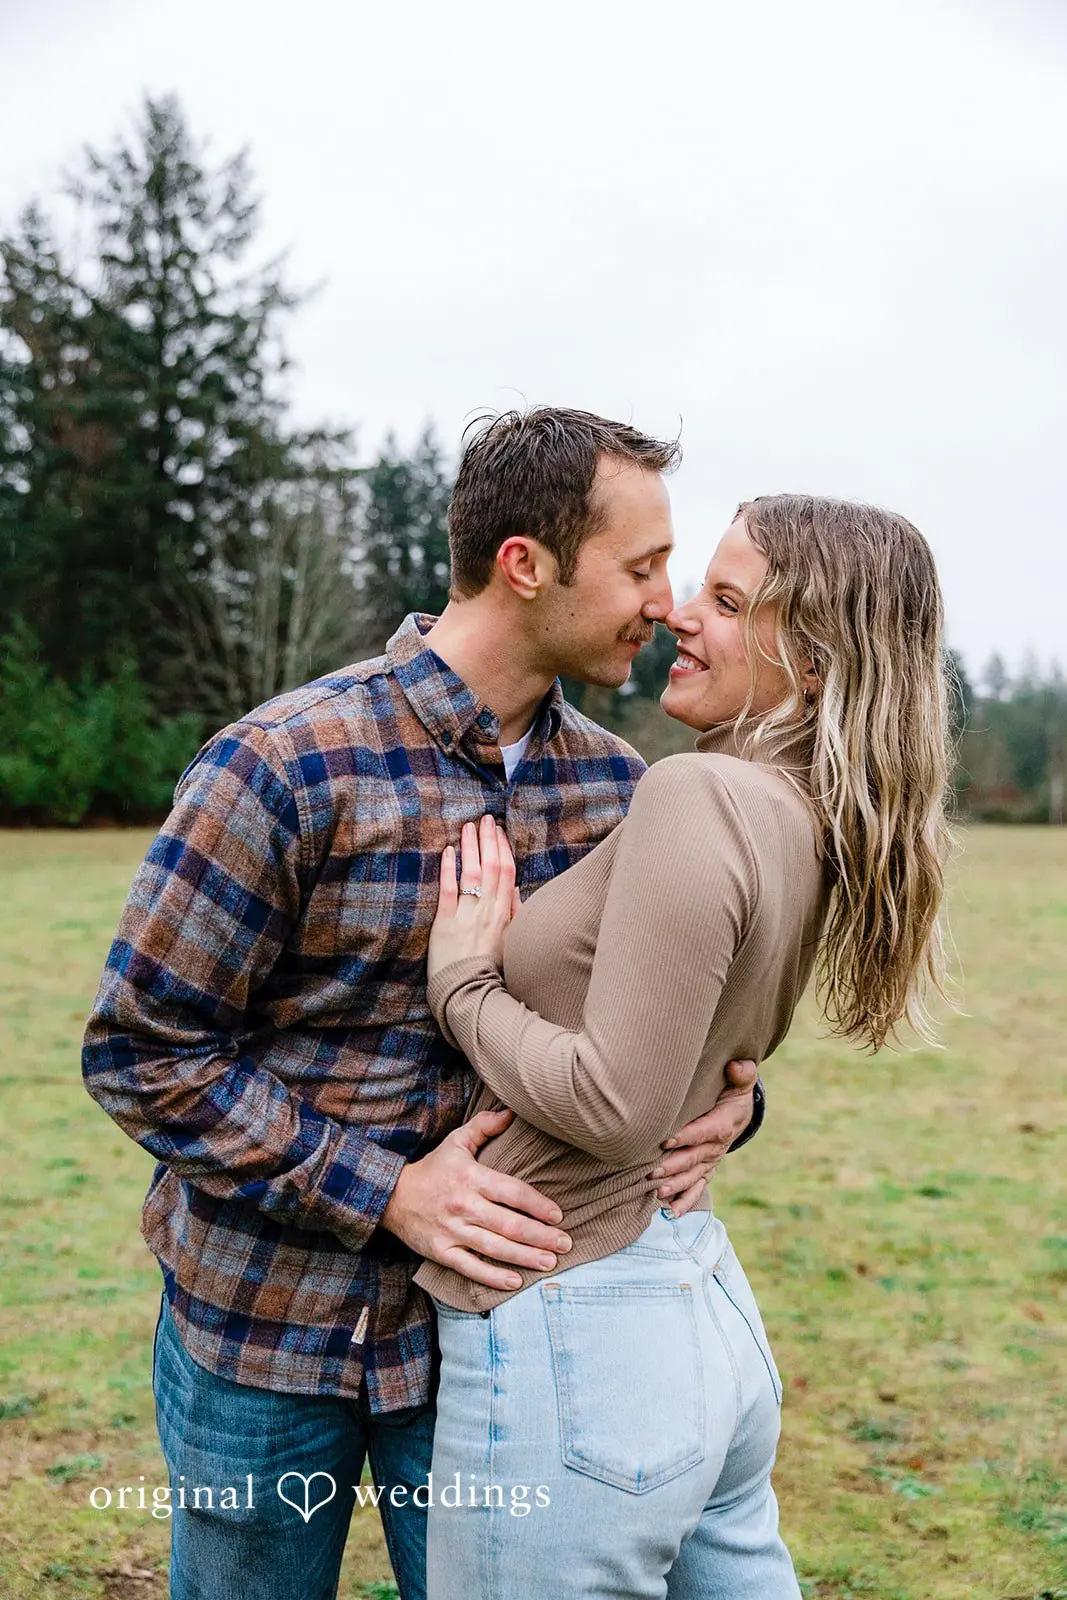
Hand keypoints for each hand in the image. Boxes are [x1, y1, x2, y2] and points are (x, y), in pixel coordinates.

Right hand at [381, 1107, 571, 1291]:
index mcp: (471, 1177)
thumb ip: (485, 1127)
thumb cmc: (433, 1169)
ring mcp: (452, 1231)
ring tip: (550, 1262)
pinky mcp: (441, 1251)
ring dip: (525, 1257)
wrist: (391, 1196)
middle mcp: (464, 1205)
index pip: (512, 1192)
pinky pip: (471, 1267)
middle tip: (565, 1243)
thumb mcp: (456, 1142)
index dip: (537, 1204)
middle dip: (541, 1236)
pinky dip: (493, 1277)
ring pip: (495, 1248)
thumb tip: (512, 1112)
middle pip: (509, 1224)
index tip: (558, 1215)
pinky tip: (515, 1282)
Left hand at [427, 815, 518, 981]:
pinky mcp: (445, 924)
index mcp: (505, 914)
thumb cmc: (491, 970)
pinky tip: (449, 851)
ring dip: (470, 847)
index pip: (507, 873)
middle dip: (488, 840)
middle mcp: (488, 911)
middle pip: (491, 867)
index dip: (503, 849)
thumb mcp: (512, 941)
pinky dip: (449, 869)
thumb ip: (514, 913)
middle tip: (484, 818)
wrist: (469, 994)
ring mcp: (467, 916)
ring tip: (467, 826)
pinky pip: (448, 891)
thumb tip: (516, 888)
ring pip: (472, 874)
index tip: (498, 831)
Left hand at [647, 1059, 757, 1215]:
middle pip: (695, 1158)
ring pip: (693, 1176)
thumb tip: (736, 1065)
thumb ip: (741, 1073)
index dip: (688, 1136)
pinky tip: (671, 1211)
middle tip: (651, 1171)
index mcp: (724, 1123)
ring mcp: (712, 1160)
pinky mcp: (707, 1169)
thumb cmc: (734, 1091)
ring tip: (657, 1191)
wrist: (740, 1111)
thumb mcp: (741, 1080)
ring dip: (676, 1185)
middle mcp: (718, 1146)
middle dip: (674, 1166)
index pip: (706, 1131)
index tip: (666, 1141)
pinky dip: (686, 1200)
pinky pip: (698, 1187)